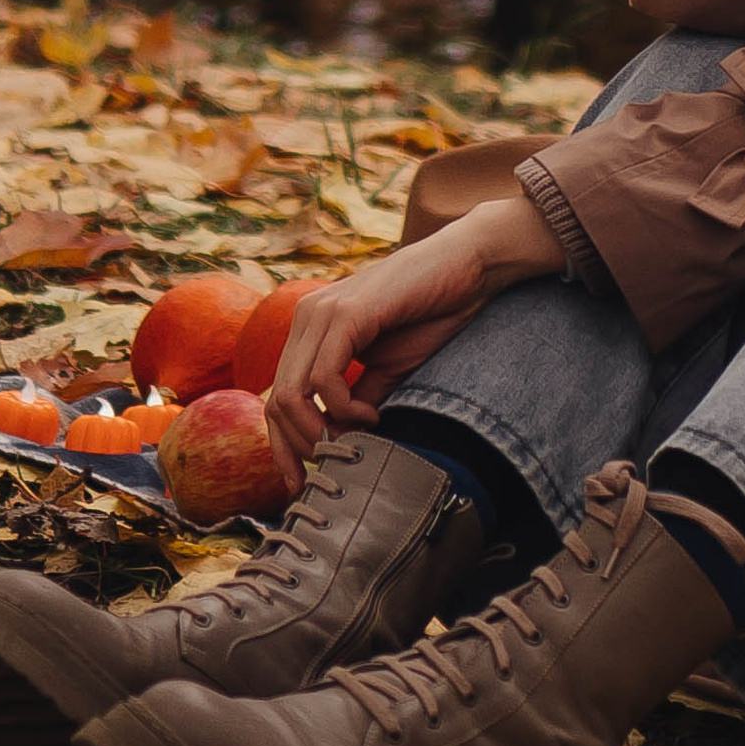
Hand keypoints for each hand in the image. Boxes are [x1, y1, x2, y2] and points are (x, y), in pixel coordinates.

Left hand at [264, 200, 562, 495]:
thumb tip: (334, 443)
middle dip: (299, 447)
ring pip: (291, 394)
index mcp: (312, 328)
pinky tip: (373, 416)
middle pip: (276, 401)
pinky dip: (344, 410)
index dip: (283, 446)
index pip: (277, 397)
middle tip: (333, 467)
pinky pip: (324, 380)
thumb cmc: (431, 311)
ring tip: (356, 441)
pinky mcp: (347, 314)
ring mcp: (323, 312)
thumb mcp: (387, 368)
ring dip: (320, 432)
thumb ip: (357, 399)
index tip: (302, 481)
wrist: (468, 264)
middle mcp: (308, 317)